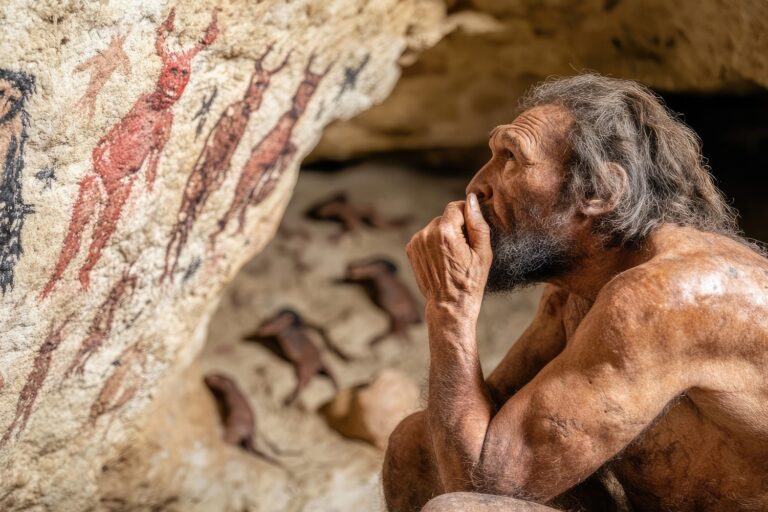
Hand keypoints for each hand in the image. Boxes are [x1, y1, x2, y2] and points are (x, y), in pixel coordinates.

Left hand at [406, 193, 491, 315]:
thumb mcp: (483, 252)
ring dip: (443, 234)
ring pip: (435, 226)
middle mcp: (427, 233)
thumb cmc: (470, 280)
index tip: (471, 232)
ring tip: (452, 256)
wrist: (449, 303)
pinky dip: (433, 243)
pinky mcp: (411, 249)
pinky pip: (426, 236)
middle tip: (463, 249)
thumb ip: (477, 223)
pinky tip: (441, 259)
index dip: (466, 216)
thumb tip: (471, 199)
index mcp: (445, 232)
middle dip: (455, 227)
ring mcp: (416, 242)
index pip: (456, 206)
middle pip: (445, 217)